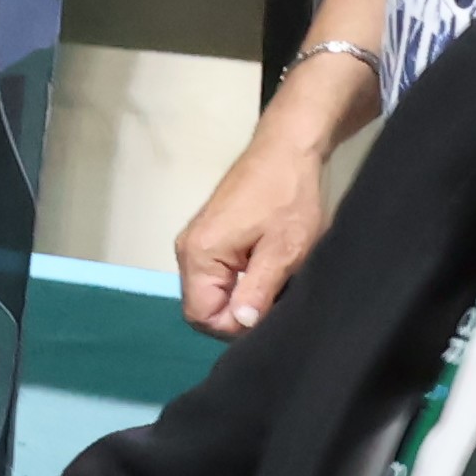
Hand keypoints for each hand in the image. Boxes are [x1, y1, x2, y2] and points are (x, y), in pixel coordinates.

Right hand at [180, 62, 369, 333]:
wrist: (287, 150)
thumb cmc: (288, 197)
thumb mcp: (284, 250)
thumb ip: (259, 291)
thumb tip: (242, 325)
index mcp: (199, 255)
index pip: (202, 316)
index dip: (236, 325)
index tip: (269, 311)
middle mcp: (186, 250)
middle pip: (202, 306)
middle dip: (237, 312)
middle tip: (276, 298)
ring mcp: (194, 242)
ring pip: (210, 291)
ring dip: (241, 295)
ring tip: (274, 279)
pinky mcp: (207, 236)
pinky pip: (215, 274)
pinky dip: (238, 280)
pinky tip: (265, 266)